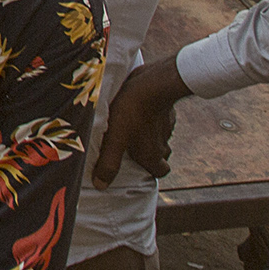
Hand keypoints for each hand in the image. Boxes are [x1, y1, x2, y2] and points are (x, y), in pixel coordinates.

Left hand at [93, 55, 189, 183]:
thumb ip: (109, 163)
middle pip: (160, 155)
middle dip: (148, 153)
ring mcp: (167, 127)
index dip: (150, 170)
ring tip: (131, 127)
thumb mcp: (115, 139)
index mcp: (153, 155)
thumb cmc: (131, 112)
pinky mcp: (167, 111)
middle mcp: (163, 144)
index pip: (160, 172)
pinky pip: (160, 119)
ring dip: (149, 135)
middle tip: (130, 145)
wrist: (153, 84)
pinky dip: (151, 118)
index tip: (135, 164)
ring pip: (160, 137)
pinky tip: (138, 110)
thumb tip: (101, 185)